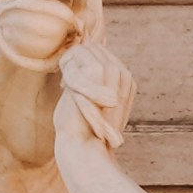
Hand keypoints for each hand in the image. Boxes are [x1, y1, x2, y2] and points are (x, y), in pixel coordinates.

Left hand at [57, 45, 137, 170]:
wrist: (83, 144)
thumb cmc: (85, 125)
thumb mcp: (92, 97)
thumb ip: (95, 75)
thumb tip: (92, 48)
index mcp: (127, 80)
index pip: (100, 52)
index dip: (83, 66)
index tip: (80, 90)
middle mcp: (123, 73)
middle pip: (92, 48)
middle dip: (77, 64)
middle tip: (76, 91)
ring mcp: (112, 70)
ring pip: (82, 49)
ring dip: (71, 67)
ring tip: (74, 91)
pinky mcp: (96, 70)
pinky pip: (73, 55)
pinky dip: (65, 71)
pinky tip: (68, 89)